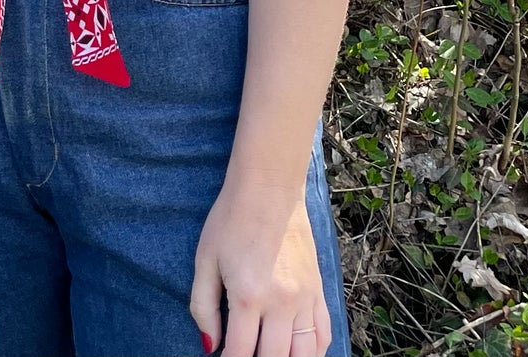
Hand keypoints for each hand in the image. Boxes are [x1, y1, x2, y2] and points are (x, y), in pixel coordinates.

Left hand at [190, 187, 329, 356]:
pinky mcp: (319, 291)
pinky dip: (314, 352)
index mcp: (247, 296)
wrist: (269, 188)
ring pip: (304, 355)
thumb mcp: (204, 259)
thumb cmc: (230, 220)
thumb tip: (209, 344)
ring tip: (270, 354)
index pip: (239, 352)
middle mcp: (281, 303)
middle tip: (245, 353)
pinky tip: (299, 353)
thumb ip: (203, 305)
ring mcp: (305, 299)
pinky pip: (324, 335)